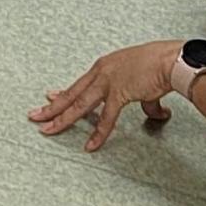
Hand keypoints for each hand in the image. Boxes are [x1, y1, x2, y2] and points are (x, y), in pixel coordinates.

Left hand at [29, 39, 181, 151]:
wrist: (171, 59)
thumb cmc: (161, 64)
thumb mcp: (145, 81)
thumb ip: (146, 101)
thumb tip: (156, 114)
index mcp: (105, 66)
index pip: (78, 83)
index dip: (63, 93)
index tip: (49, 97)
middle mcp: (101, 72)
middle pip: (71, 94)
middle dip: (51, 106)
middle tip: (35, 115)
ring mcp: (107, 82)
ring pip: (78, 105)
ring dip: (61, 119)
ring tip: (47, 130)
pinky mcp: (119, 93)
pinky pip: (106, 119)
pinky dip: (98, 134)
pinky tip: (90, 146)